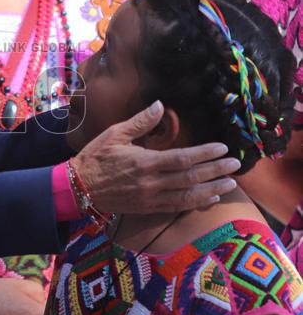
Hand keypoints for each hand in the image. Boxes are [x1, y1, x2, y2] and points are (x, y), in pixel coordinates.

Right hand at [72, 101, 240, 214]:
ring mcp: (150, 198)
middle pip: (190, 178)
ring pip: (187, 195)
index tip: (222, 148)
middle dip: (215, 171)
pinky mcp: (147, 208)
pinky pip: (176, 207)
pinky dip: (195, 203)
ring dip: (211, 190)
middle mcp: (150, 182)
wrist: (78, 187)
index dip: (204, 154)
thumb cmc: (95, 157)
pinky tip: (209, 199)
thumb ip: (140, 122)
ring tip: (230, 184)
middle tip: (235, 165)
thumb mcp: (114, 134)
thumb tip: (159, 106)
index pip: (182, 159)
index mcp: (143, 162)